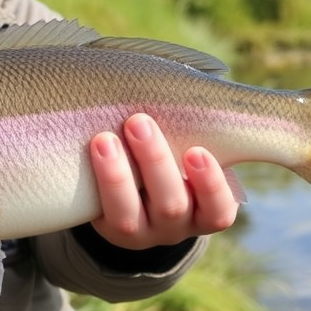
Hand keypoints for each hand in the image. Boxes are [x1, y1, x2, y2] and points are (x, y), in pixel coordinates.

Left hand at [89, 113, 238, 248]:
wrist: (139, 184)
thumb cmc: (177, 154)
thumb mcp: (193, 149)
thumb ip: (198, 130)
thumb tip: (203, 78)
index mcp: (205, 211)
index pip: (218, 211)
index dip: (210, 184)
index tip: (196, 151)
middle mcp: (174, 226)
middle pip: (171, 206)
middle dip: (154, 161)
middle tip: (138, 121)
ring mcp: (139, 232)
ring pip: (128, 216)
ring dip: (116, 176)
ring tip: (104, 139)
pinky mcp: (106, 229)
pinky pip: (99, 218)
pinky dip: (98, 187)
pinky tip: (91, 155)